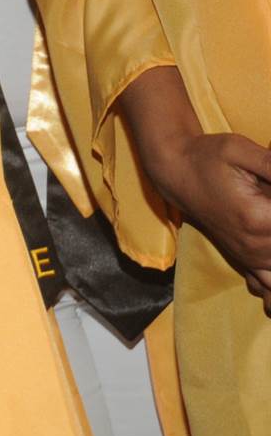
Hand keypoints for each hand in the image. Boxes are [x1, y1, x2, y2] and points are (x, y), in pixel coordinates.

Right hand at [121, 71, 270, 314]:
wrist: (175, 173)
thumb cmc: (206, 158)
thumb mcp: (240, 151)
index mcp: (259, 220)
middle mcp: (256, 246)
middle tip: (265, 202)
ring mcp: (251, 257)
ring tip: (264, 227)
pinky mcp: (246, 260)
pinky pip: (267, 285)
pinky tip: (266, 256)